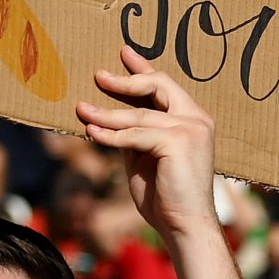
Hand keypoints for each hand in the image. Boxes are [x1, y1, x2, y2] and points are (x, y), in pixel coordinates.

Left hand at [75, 45, 219, 242]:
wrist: (185, 225)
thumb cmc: (166, 197)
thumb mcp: (145, 157)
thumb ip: (135, 135)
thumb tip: (108, 118)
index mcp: (193, 120)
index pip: (166, 86)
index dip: (143, 68)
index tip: (124, 53)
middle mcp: (197, 120)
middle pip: (159, 85)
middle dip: (126, 80)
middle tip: (98, 75)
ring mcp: (190, 129)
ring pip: (139, 114)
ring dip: (106, 113)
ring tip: (81, 109)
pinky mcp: (178, 143)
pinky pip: (135, 134)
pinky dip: (111, 135)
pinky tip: (92, 132)